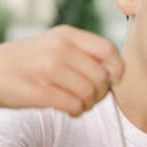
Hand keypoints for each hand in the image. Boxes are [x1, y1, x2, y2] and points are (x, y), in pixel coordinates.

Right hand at [0, 25, 123, 115]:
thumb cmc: (30, 61)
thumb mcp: (55, 44)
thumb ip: (84, 52)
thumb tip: (116, 72)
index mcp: (67, 35)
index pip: (108, 50)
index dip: (117, 68)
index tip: (112, 79)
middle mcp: (59, 49)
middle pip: (101, 77)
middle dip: (101, 92)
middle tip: (90, 96)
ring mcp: (48, 69)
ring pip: (90, 93)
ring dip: (89, 104)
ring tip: (79, 103)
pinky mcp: (39, 91)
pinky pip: (74, 106)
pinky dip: (77, 111)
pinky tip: (69, 109)